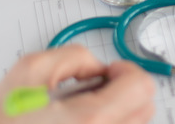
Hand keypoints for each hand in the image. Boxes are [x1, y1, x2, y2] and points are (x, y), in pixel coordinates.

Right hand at [0, 45, 154, 123]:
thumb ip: (74, 57)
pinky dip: (110, 123)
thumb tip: (98, 65)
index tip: (109, 71)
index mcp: (90, 118)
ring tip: (83, 106)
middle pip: (145, 107)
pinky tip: (80, 121)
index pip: (142, 87)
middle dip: (127, 89)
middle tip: (98, 86)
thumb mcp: (30, 72)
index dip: (127, 70)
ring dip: (120, 108)